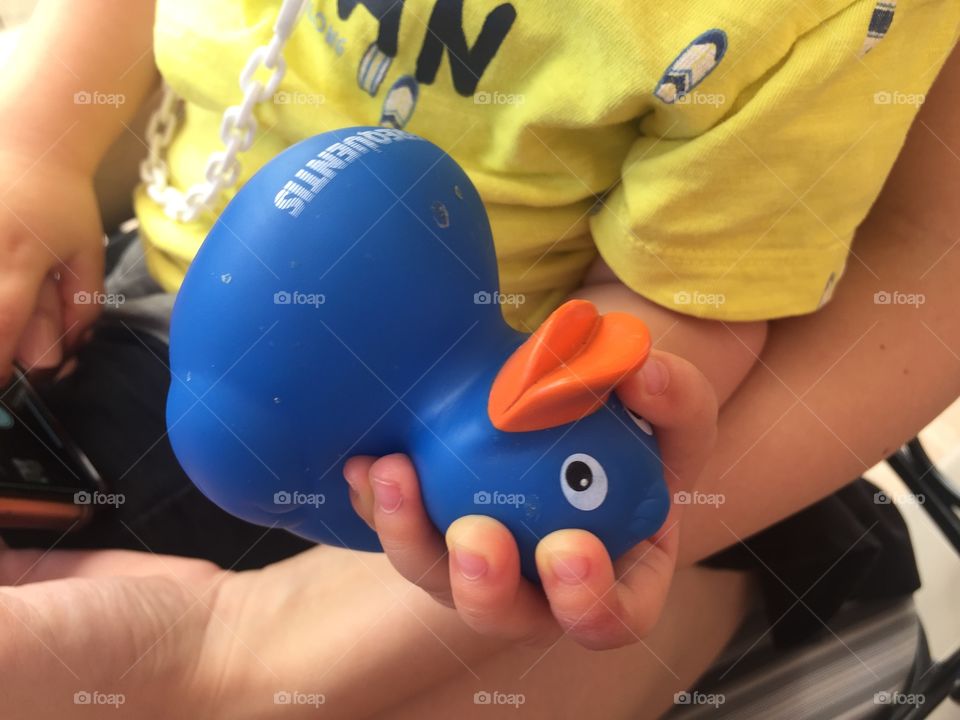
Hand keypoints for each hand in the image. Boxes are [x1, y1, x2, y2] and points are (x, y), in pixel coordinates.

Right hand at [0, 146, 104, 382]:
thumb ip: (81, 305)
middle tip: (3, 367)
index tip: (2, 385)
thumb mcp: (86, 252)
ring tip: (6, 334)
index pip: (5, 322)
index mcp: (23, 258)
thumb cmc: (61, 204)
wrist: (29, 142)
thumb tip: (66, 353)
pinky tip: (0, 293)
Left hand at [343, 349, 717, 649]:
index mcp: (616, 577)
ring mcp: (481, 564)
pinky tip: (367, 461)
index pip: (611, 618)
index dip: (589, 602)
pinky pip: (401, 530)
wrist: (573, 405)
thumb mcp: (674, 410)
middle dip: (486, 587)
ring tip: (396, 474)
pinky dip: (380, 502)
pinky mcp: (435, 531)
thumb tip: (640, 377)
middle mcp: (540, 588)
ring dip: (411, 536)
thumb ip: (676, 397)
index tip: (568, 549)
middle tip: (475, 534)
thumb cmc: (636, 427)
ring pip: (437, 578)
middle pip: (507, 617)